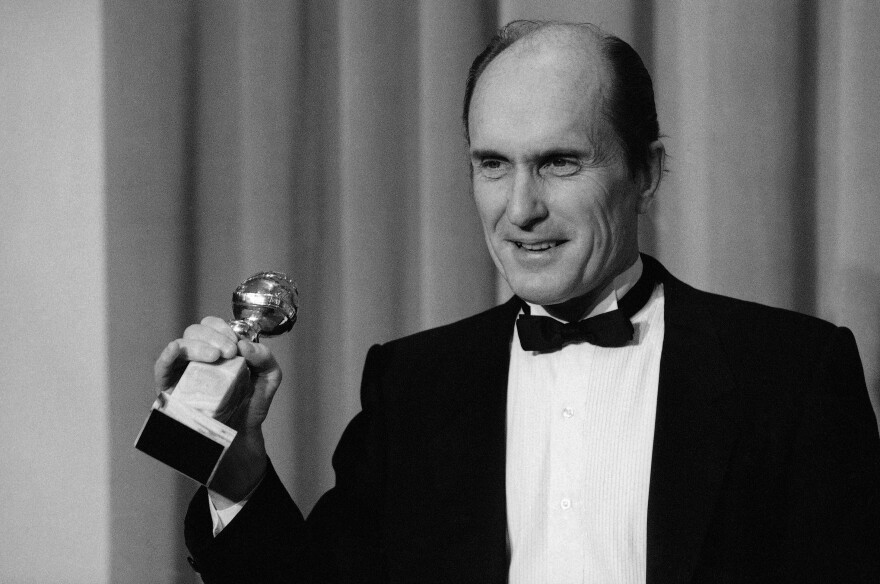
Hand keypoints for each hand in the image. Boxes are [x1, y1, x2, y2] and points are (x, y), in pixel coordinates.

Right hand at [154, 316, 283, 504]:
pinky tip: (178, 350)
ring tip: (216, 356)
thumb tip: (246, 345)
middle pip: (196, 331)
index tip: (237, 344)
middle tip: (229, 352)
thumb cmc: (250, 406)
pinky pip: (162, 367)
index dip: (224, 328)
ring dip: (198, 344)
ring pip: (181, 345)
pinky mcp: (170, 390)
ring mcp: (183, 373)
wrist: (241, 440)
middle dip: (214, 336)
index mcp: (219, 350)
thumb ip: (266, 359)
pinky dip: (169, 354)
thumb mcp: (268, 379)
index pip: (212, 326)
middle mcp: (198, 358)